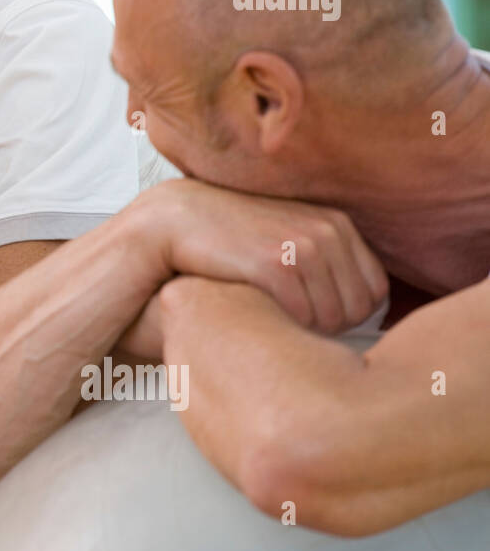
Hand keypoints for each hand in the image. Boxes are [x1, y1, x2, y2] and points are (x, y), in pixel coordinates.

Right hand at [138, 178, 388, 333]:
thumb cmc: (231, 239)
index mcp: (337, 223)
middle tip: (289, 323)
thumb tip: (364, 311)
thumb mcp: (288, 236)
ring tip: (272, 318)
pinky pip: (303, 316)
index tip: (311, 316)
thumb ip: (327, 260)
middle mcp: (328, 230)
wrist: (176, 221)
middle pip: (357, 309)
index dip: (347, 315)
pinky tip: (259, 315)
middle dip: (329, 327)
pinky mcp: (276, 263)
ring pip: (332, 318)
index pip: (374, 291)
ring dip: (304, 330)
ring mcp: (304, 245)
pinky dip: (285, 326)